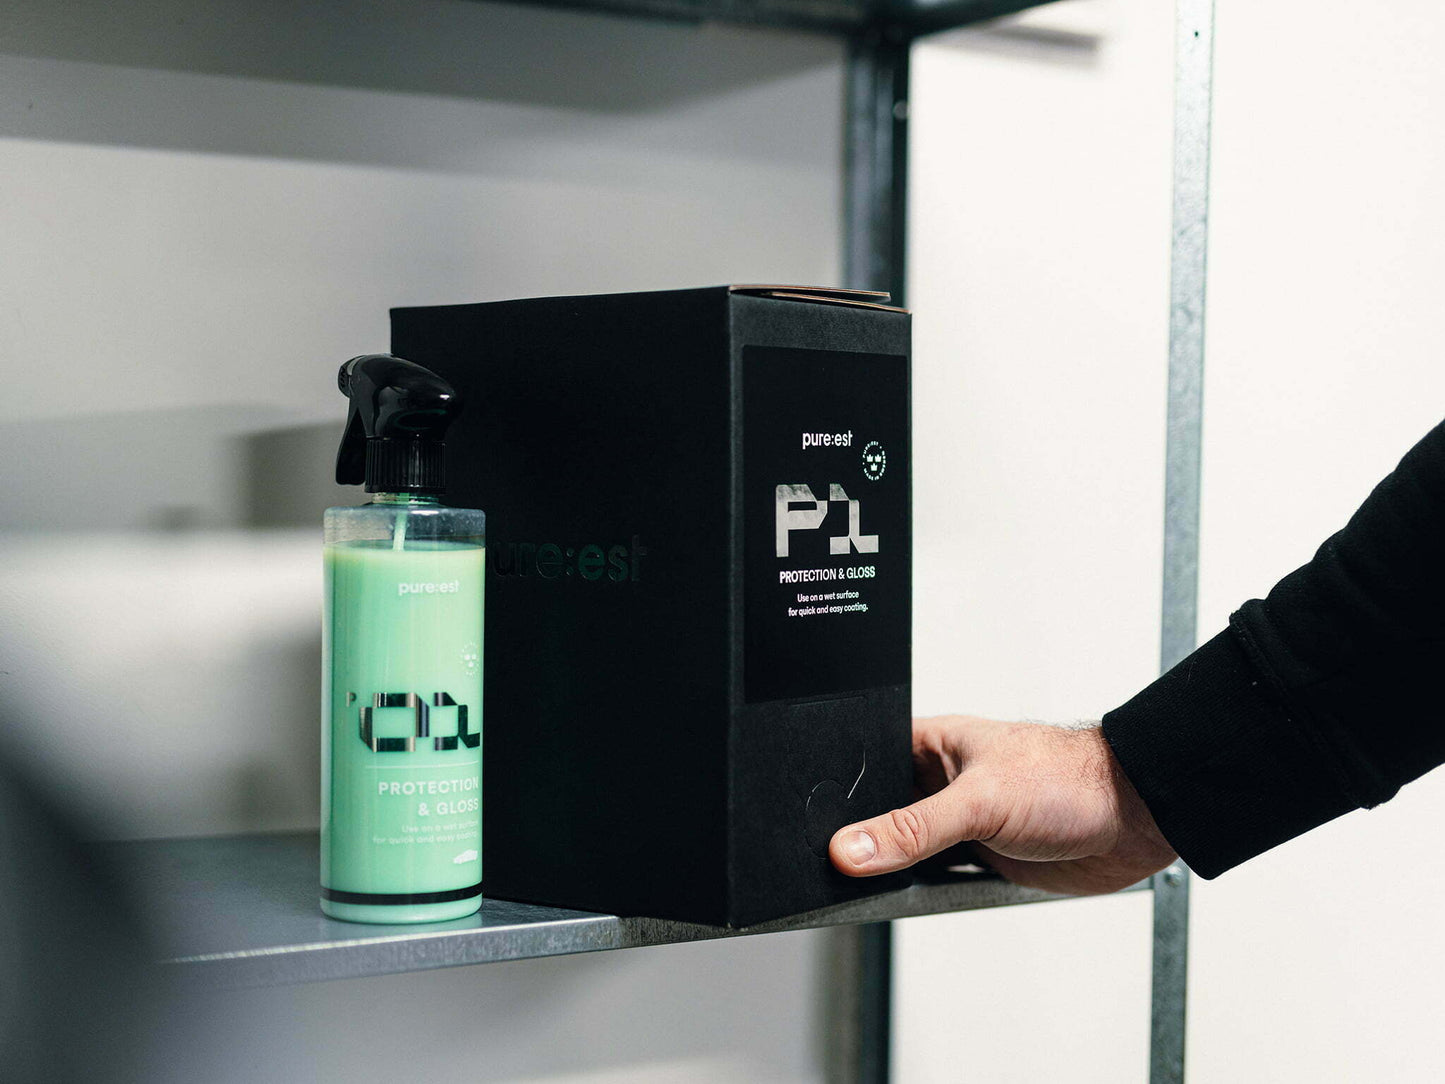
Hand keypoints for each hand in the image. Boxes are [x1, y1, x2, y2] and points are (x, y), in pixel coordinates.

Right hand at [828, 715, 1176, 894]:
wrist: (1137, 818)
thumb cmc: (1071, 777)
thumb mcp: (979, 801)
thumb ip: (912, 829)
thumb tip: (851, 849)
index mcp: (931, 745)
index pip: (863, 767)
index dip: (838, 799)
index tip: (815, 832)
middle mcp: (940, 781)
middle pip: (879, 817)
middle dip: (865, 842)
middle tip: (847, 867)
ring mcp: (960, 822)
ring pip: (906, 854)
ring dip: (899, 871)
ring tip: (887, 881)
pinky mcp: (981, 857)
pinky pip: (935, 881)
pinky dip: (927, 892)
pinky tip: (922, 896)